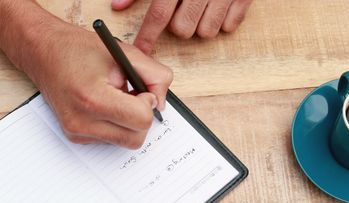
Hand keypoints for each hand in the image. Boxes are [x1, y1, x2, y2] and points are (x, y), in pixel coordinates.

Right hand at [24, 19, 172, 148]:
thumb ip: (155, 76)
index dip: (148, 104)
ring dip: (128, 122)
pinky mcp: (75, 137)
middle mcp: (81, 121)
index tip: (141, 91)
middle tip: (132, 96)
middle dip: (141, 118)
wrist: (44, 53)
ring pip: (124, 142)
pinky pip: (110, 139)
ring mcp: (76, 132)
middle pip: (135, 138)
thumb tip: (161, 103)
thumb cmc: (80, 50)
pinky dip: (115, 125)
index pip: (141, 120)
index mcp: (93, 98)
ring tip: (116, 98)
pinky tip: (103, 104)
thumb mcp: (125, 53)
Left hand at [112, 0, 252, 53]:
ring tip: (201, 7)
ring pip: (207, 32)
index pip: (158, 15)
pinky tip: (218, 6)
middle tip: (183, 9)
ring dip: (201, 25)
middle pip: (183, 30)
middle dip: (180, 25)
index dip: (147, 36)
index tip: (140, 51)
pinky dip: (223, 21)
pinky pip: (230, 26)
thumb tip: (118, 6)